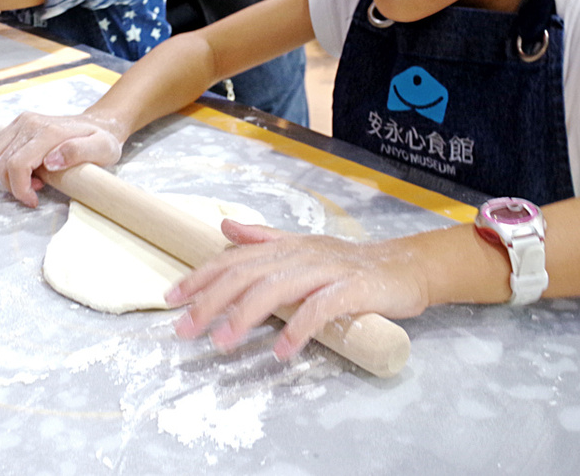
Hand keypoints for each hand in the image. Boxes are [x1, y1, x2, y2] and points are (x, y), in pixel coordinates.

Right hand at [0, 111, 126, 206]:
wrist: (99, 123)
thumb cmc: (103, 140)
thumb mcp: (102, 148)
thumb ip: (79, 152)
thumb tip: (50, 161)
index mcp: (48, 132)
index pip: (17, 165)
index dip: (20, 189)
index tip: (34, 201)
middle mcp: (30, 123)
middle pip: (1, 163)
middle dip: (14, 185)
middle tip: (38, 189)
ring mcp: (22, 121)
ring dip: (7, 174)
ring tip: (33, 179)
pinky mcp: (17, 124)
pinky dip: (4, 163)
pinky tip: (25, 168)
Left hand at [167, 222, 430, 361]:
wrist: (407, 267)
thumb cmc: (351, 264)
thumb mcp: (303, 248)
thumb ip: (264, 240)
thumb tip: (225, 228)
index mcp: (286, 247)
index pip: (234, 259)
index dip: (201, 277)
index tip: (171, 300)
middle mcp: (300, 254)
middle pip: (246, 274)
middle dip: (211, 301)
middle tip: (186, 330)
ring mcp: (327, 270)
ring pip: (276, 288)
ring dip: (245, 316)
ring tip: (223, 343)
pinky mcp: (353, 289)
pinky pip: (320, 308)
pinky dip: (298, 328)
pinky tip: (281, 351)